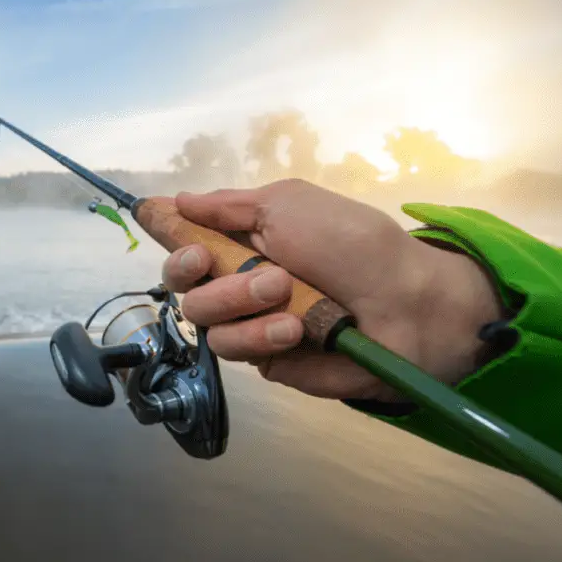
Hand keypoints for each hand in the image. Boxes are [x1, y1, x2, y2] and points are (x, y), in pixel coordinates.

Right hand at [160, 179, 504, 401]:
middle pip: (179, 282)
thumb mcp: (290, 204)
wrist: (407, 302)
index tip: (154, 219)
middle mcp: (238, 280)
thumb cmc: (353, 243)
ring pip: (203, 319)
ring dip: (237, 302)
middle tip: (209, 261)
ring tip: (283, 294)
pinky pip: (234, 352)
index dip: (165, 229)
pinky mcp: (267, 360)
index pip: (185, 236)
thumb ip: (229, 205)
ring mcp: (251, 323)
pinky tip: (295, 328)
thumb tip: (176, 200)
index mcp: (243, 239)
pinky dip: (260, 335)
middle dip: (189, 268)